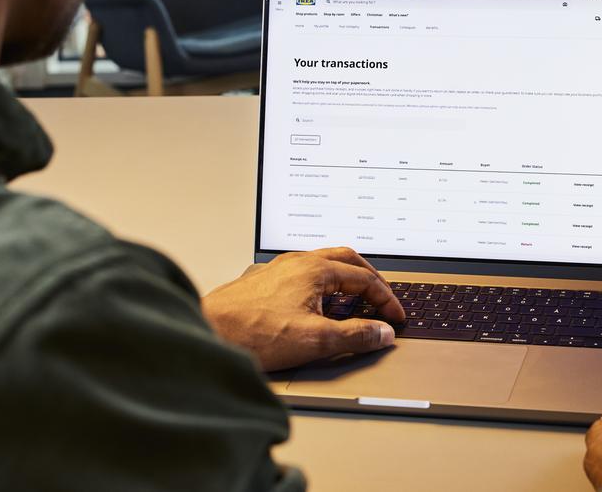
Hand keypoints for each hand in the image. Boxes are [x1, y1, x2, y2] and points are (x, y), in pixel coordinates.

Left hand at [202, 247, 406, 370]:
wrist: (207, 332)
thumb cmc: (251, 333)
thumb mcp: (315, 340)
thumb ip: (354, 336)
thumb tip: (381, 333)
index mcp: (314, 269)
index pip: (364, 277)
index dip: (385, 298)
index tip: (394, 317)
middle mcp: (296, 262)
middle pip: (345, 260)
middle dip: (369, 279)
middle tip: (381, 299)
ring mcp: (278, 269)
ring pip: (322, 264)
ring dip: (344, 280)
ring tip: (353, 303)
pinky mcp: (263, 282)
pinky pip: (302, 274)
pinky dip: (321, 286)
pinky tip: (315, 306)